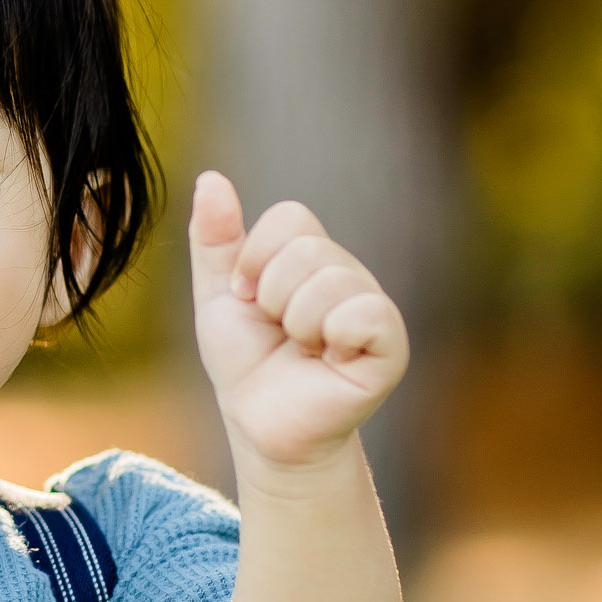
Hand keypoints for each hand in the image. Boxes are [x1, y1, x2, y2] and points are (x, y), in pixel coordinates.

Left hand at [190, 172, 407, 470]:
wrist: (261, 424)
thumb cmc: (246, 364)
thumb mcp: (218, 296)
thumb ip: (214, 239)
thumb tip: (210, 177)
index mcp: (314, 257)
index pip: (290, 218)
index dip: (254, 260)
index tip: (249, 299)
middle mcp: (349, 275)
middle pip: (308, 249)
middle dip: (272, 297)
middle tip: (279, 333)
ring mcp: (373, 309)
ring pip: (330, 280)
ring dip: (296, 324)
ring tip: (303, 350)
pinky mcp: (390, 346)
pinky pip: (366, 313)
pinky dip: (333, 335)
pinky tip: (330, 359)